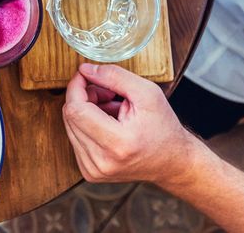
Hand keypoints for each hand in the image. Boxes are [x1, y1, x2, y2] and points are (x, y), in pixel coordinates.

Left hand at [62, 63, 198, 184]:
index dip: (76, 87)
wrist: (173, 163)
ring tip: (111, 110)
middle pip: (71, 116)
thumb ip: (114, 76)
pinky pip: (76, 139)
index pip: (76, 109)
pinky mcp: (90, 173)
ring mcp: (94, 170)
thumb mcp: (147, 93)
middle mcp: (102, 161)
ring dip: (86, 111)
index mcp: (118, 143)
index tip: (85, 74)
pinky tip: (107, 124)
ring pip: (71, 126)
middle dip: (84, 97)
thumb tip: (84, 69)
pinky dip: (87, 126)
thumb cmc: (164, 127)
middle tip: (107, 93)